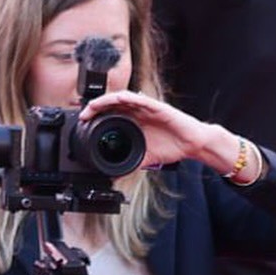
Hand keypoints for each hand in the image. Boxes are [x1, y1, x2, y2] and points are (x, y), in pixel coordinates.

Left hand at [78, 88, 224, 169]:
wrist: (192, 144)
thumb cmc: (172, 147)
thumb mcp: (146, 158)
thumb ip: (132, 163)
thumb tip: (117, 176)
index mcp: (133, 121)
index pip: (110, 114)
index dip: (96, 117)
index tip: (84, 123)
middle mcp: (137, 111)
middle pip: (111, 104)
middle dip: (95, 108)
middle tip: (83, 115)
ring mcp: (145, 107)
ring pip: (121, 99)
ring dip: (106, 101)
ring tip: (94, 106)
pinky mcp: (156, 106)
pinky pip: (138, 99)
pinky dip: (127, 98)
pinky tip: (118, 99)